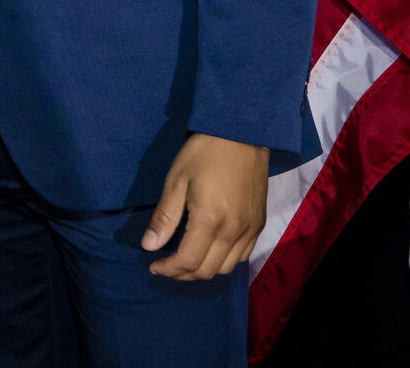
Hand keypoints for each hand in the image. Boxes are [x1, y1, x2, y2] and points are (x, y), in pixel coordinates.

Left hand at [141, 133, 269, 279]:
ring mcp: (250, 229)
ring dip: (204, 270)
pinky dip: (223, 260)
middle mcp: (234, 231)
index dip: (169, 269)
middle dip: (183, 274)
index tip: (153, 265)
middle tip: (165, 265)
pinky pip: (242, 255)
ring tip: (184, 260)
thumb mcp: (175, 181)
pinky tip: (209, 250)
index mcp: (210, 220)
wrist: (242, 135)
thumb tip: (149, 246)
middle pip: (208, 270)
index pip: (189, 261)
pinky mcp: (260, 224)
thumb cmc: (203, 154)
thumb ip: (164, 218)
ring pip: (227, 267)